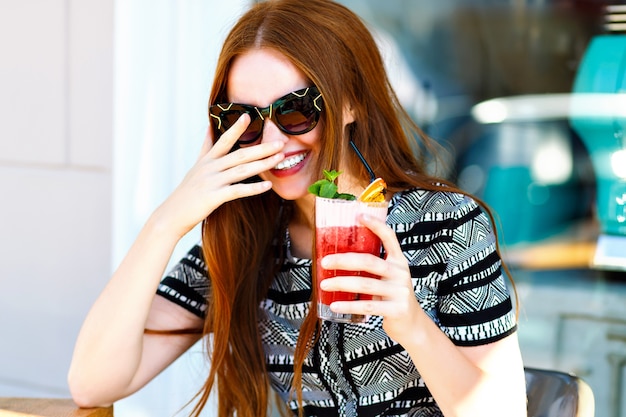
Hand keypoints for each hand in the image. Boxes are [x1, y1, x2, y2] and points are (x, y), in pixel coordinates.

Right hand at [155, 114, 284, 237]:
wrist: (172, 215)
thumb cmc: (187, 192)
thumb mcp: (195, 166)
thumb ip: (206, 148)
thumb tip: (210, 129)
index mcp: (207, 160)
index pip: (223, 140)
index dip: (236, 128)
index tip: (248, 116)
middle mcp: (210, 168)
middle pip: (240, 154)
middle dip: (262, 148)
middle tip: (280, 142)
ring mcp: (212, 181)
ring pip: (242, 170)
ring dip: (263, 164)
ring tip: (279, 158)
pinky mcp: (214, 197)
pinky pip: (238, 190)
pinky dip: (254, 188)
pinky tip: (268, 186)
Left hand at [319, 214, 423, 343]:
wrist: (412, 325)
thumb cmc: (393, 298)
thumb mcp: (388, 278)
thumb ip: (373, 269)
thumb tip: (339, 259)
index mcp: (398, 262)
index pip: (390, 237)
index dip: (376, 225)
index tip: (360, 216)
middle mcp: (401, 273)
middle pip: (369, 261)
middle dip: (344, 260)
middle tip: (325, 261)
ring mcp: (400, 291)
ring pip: (365, 283)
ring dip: (341, 283)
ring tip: (324, 284)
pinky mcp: (397, 309)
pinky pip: (368, 305)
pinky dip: (348, 305)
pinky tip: (334, 305)